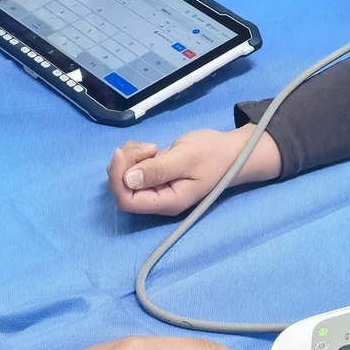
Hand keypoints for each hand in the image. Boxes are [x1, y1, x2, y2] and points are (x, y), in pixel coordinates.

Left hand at [108, 125, 281, 216]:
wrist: (231, 152)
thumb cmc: (213, 154)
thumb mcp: (187, 157)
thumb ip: (158, 169)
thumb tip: (128, 179)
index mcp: (167, 202)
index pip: (127, 201)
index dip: (118, 177)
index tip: (122, 152)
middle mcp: (158, 200)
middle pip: (122, 189)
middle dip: (124, 165)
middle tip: (147, 147)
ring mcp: (156, 189)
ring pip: (124, 177)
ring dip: (129, 158)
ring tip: (151, 147)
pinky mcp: (155, 177)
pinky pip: (132, 169)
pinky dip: (134, 155)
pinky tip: (150, 148)